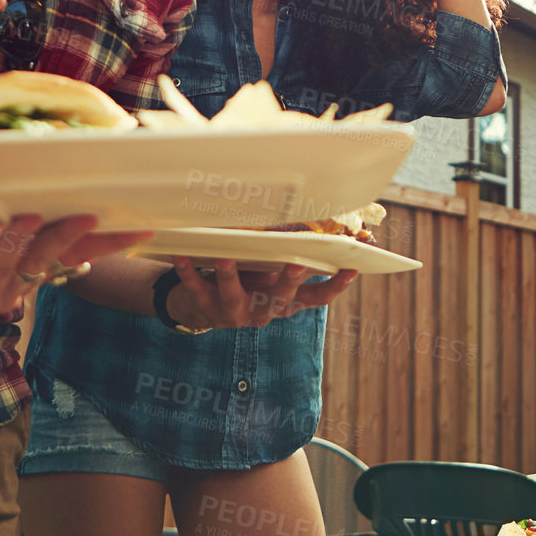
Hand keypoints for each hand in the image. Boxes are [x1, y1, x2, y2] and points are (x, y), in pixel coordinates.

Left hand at [0, 213, 151, 324]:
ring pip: (7, 272)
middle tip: (86, 216)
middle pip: (46, 264)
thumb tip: (49, 173)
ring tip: (26, 215)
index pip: (73, 258)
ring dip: (19, 243)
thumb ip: (12, 207)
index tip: (141, 228)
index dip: (107, 245)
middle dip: (66, 240)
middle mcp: (5, 294)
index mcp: (21, 271)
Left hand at [167, 258, 355, 329]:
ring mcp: (234, 313)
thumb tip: (305, 222)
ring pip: (235, 297)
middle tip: (295, 264)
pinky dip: (189, 273)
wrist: (200, 308)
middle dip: (288, 281)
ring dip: (231, 276)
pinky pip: (198, 290)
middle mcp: (263, 311)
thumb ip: (283, 256)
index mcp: (283, 301)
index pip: (316, 298)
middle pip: (280, 299)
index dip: (335, 286)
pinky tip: (183, 256)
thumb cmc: (243, 282)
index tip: (352, 268)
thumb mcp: (266, 273)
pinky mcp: (206, 310)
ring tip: (227, 256)